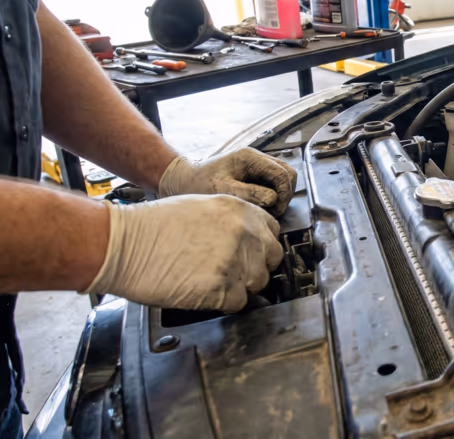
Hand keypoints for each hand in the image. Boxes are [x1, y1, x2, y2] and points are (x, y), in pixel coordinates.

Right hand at [86, 195, 284, 311]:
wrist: (124, 243)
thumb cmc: (153, 226)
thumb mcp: (202, 207)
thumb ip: (232, 222)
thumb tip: (248, 239)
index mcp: (240, 211)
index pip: (272, 232)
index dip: (261, 246)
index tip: (251, 254)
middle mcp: (244, 233)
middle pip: (271, 260)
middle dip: (255, 268)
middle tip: (232, 272)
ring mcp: (235, 261)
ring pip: (257, 283)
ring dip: (240, 287)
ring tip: (212, 281)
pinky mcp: (222, 288)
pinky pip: (238, 302)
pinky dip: (224, 302)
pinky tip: (204, 292)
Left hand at [158, 148, 296, 216]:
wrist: (182, 180)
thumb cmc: (197, 184)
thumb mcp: (222, 190)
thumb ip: (249, 194)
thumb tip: (272, 199)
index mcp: (250, 158)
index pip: (283, 174)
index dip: (284, 195)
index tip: (275, 210)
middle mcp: (256, 158)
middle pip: (288, 174)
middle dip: (285, 195)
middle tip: (273, 211)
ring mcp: (257, 166)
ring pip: (283, 179)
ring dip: (280, 196)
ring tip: (266, 209)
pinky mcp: (254, 174)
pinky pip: (273, 184)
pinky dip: (272, 195)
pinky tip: (261, 205)